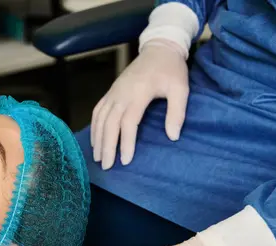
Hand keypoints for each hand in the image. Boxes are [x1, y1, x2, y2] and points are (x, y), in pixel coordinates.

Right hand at [91, 40, 189, 169]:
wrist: (158, 48)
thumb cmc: (171, 69)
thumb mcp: (181, 88)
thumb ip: (177, 112)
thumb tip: (172, 136)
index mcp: (138, 93)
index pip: (128, 122)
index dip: (126, 142)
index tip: (126, 161)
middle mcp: (121, 94)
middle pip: (109, 124)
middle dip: (107, 146)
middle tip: (107, 166)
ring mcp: (113, 92)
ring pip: (100, 119)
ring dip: (98, 139)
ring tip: (98, 158)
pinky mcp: (111, 91)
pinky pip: (97, 111)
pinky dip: (94, 127)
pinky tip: (95, 140)